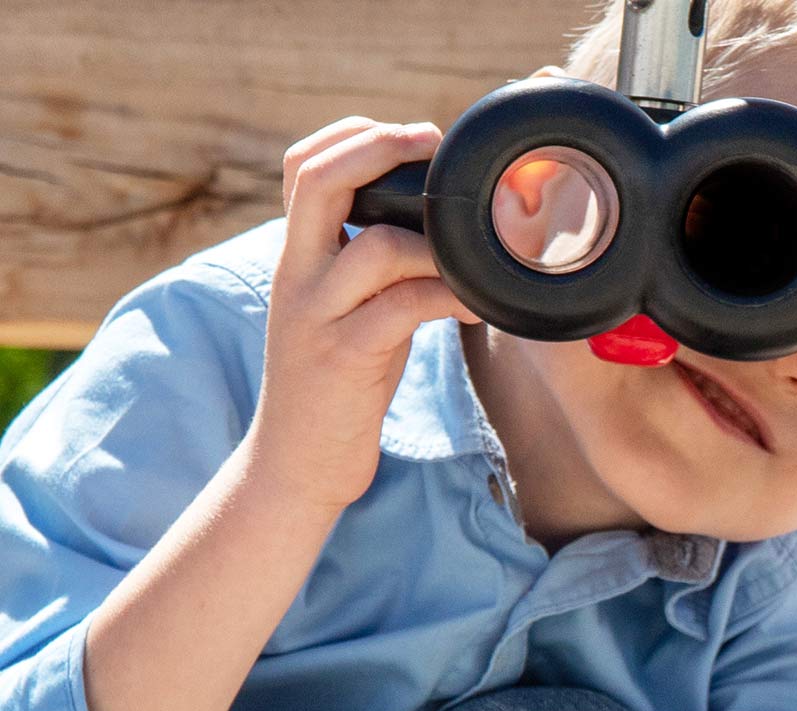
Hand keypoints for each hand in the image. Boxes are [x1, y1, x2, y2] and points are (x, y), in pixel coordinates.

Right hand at [248, 117, 480, 513]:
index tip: (412, 135)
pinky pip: (403, 308)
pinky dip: (449, 297)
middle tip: (434, 148)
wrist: (295, 465)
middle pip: (319, 180)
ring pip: (376, 247)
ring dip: (437, 245)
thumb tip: (435, 226)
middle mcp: (297, 277)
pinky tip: (477, 306)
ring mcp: (317, 317)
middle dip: (381, 147)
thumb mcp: (343, 312)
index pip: (302, 166)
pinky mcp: (344, 359)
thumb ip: (371, 266)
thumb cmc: (336, 386)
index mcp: (297, 259)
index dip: (354, 134)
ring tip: (474, 259)